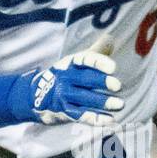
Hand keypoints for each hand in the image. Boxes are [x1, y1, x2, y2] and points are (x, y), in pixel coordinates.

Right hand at [7, 39, 122, 125]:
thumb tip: (111, 37)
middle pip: (84, 79)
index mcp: (70, 63)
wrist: (36, 96)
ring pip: (83, 99)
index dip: (98, 63)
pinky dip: (95, 118)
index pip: (84, 60)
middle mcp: (66, 78)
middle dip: (101, 82)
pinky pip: (80, 115)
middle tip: (118, 86)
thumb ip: (95, 52)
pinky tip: (110, 120)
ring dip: (102, 102)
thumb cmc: (65, 76)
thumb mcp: (76, 62)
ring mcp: (63, 96)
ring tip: (120, 104)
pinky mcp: (64, 112)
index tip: (113, 67)